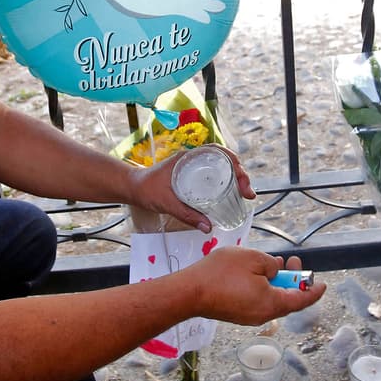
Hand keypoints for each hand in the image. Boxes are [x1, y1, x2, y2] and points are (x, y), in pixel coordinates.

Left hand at [128, 145, 255, 233]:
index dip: (235, 162)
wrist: (132, 187)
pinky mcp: (191, 176)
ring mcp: (193, 167)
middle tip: (248, 193)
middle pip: (224, 160)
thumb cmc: (146, 189)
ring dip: (235, 177)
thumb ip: (186, 214)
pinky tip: (230, 193)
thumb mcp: (166, 202)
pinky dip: (225, 181)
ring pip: (221, 167)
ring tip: (244, 194)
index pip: (219, 152)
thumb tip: (208, 228)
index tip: (243, 179)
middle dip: (241, 174)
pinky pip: (213, 175)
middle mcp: (193, 159)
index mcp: (188, 158)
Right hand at [178, 249, 324, 325]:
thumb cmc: (220, 274)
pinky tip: (255, 273)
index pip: (302, 300)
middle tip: (293, 261)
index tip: (322, 283)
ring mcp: (249, 317)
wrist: (189, 293)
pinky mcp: (237, 314)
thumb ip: (270, 264)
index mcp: (272, 303)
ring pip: (271, 300)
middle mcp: (263, 315)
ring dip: (276, 283)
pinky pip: (258, 302)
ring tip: (272, 263)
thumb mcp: (252, 258)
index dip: (314, 290)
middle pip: (287, 299)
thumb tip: (275, 271)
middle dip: (293, 280)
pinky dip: (263, 288)